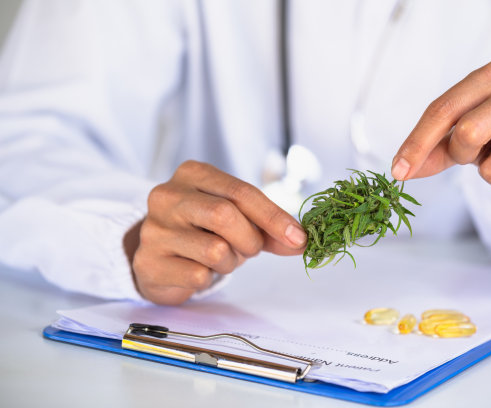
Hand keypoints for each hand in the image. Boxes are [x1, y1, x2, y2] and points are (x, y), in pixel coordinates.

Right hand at [124, 161, 306, 304]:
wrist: (158, 256)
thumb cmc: (202, 230)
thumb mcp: (237, 218)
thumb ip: (268, 228)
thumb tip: (300, 241)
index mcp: (193, 174)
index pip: (241, 191)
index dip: (274, 217)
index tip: (298, 238)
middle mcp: (168, 195)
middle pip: (225, 215)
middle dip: (250, 240)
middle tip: (251, 249)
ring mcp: (154, 229)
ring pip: (214, 250)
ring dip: (230, 262)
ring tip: (220, 258)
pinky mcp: (148, 262)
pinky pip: (198, 276)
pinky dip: (209, 278)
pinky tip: (197, 270)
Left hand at [391, 61, 490, 193]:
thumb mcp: (463, 128)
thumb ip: (432, 147)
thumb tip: (401, 171)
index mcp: (489, 76)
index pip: (442, 110)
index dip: (416, 144)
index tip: (398, 170)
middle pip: (466, 134)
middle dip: (461, 154)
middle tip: (475, 151)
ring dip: (490, 173)